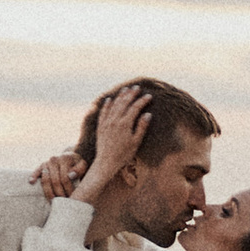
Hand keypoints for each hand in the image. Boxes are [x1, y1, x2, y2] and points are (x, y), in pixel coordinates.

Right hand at [31, 149, 85, 196]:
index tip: (72, 197)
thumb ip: (80, 169)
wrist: (71, 157)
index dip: (68, 189)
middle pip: (55, 180)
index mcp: (65, 158)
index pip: (65, 178)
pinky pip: (36, 171)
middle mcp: (54, 159)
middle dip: (59, 193)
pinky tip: (31, 182)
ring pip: (45, 179)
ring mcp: (46, 163)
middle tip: (63, 202)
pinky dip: (33, 176)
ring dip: (49, 192)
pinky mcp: (41, 166)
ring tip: (54, 201)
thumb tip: (71, 176)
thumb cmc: (78, 164)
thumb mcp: (83, 164)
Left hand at [80, 80, 150, 200]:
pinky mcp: (100, 126)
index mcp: (125, 124)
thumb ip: (141, 127)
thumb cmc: (124, 154)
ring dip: (120, 96)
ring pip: (113, 105)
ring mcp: (106, 123)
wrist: (106, 162)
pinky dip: (106, 105)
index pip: (135, 108)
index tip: (149, 96)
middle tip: (137, 87)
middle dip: (131, 94)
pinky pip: (103, 112)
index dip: (142, 101)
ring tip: (126, 90)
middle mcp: (114, 120)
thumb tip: (148, 114)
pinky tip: (109, 100)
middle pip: (124, 103)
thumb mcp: (136, 142)